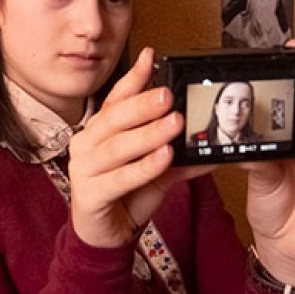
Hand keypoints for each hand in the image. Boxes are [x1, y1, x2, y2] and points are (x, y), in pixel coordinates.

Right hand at [67, 47, 216, 247]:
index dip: (134, 78)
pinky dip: (142, 167)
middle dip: (143, 105)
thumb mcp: (156, 170)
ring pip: (117, 147)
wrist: (105, 236)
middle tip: (168, 94)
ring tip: (174, 124)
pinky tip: (164, 157)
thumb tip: (211, 144)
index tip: (152, 57)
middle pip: (115, 119)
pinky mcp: (88, 195)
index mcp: (99, 131)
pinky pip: (119, 178)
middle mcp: (86, 144)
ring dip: (148, 134)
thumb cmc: (126, 196)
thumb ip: (179, 154)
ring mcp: (83, 169)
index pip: (116, 99)